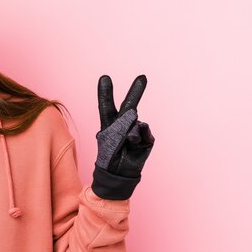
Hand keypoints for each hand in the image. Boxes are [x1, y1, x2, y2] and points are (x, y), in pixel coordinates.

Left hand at [92, 75, 154, 199]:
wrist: (118, 174)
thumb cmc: (109, 157)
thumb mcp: (109, 139)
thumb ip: (121, 124)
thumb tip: (135, 114)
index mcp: (109, 124)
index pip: (106, 106)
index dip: (106, 93)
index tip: (105, 77)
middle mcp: (123, 125)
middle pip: (128, 105)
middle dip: (135, 92)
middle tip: (142, 77)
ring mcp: (136, 131)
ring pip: (135, 121)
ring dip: (129, 129)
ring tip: (125, 142)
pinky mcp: (146, 138)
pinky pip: (144, 130)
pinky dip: (140, 135)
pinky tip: (134, 143)